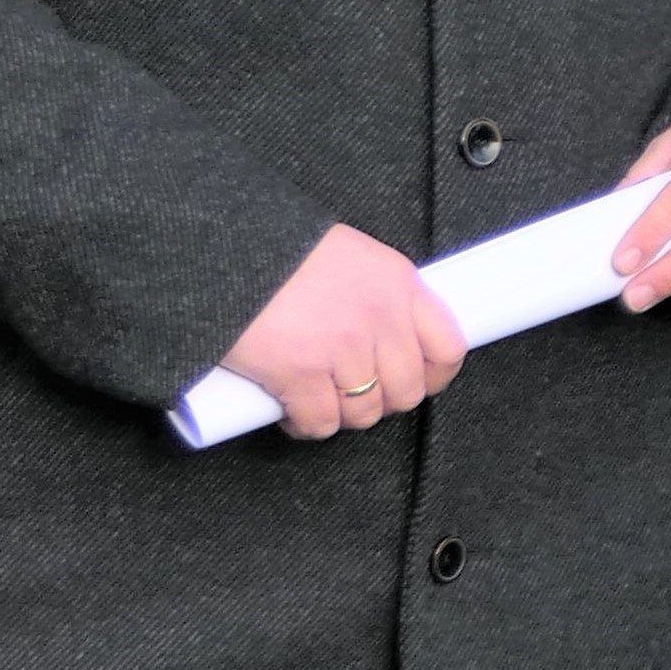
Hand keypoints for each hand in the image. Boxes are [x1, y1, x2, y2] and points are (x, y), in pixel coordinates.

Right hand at [221, 226, 469, 441]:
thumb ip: (375, 294)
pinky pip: (320, 422)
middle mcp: (379, 318)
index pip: (447, 347)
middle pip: (406, 390)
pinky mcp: (300, 373)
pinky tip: (292, 411)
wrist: (223, 244)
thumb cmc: (279, 248)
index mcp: (398, 283)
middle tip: (354, 393)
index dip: (433, 377)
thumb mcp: (349, 256)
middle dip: (382, 400)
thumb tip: (386, 338)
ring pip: (364, 412)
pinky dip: (306, 425)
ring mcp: (342, 348)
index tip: (416, 383)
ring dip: (342, 414)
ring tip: (320, 399)